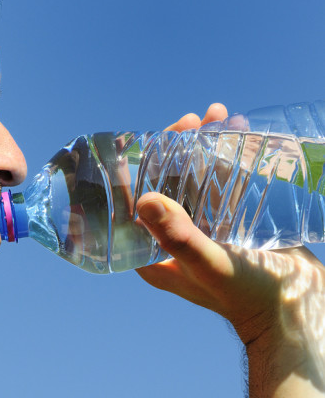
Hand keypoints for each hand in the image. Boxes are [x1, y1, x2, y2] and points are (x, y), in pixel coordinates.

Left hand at [135, 103, 324, 396]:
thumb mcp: (208, 264)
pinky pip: (221, 184)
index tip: (149, 137)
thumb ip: (178, 236)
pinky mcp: (230, 223)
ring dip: (202, 146)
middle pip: (164, 183)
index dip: (137, 166)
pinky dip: (226, 158)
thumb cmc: (249, 298)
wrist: (297, 313)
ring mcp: (203, 229)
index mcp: (154, 253)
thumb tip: (143, 199)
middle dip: (175, 147)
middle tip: (192, 120)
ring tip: (217, 116)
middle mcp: (173, 239)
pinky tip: (235, 132)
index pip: (132, 202)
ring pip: (194, 178)